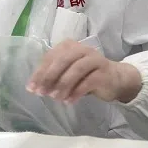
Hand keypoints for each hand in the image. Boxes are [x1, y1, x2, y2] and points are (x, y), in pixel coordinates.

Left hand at [26, 40, 141, 103]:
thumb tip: (34, 87)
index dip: (40, 72)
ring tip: (55, 98)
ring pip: (76, 70)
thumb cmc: (86, 75)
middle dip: (49, 77)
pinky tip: (69, 101)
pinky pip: (88, 81)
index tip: (31, 88)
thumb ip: (53, 76)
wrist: (115, 79)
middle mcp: (82, 49)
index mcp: (69, 46)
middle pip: (62, 60)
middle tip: (42, 93)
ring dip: (63, 85)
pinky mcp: (104, 72)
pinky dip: (76, 92)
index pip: (51, 57)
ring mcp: (94, 59)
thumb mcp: (68, 72)